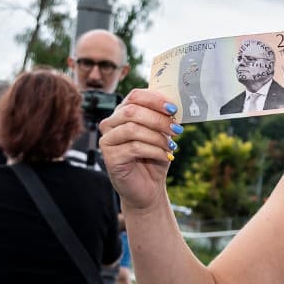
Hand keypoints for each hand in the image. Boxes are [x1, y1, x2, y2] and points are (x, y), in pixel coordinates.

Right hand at [98, 89, 182, 210]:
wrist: (149, 187)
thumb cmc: (155, 158)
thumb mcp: (162, 135)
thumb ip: (164, 119)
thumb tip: (174, 107)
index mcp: (123, 113)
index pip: (135, 96)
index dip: (154, 99)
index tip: (173, 108)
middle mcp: (111, 124)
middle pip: (132, 111)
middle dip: (158, 119)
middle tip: (176, 129)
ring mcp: (107, 140)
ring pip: (132, 129)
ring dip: (157, 137)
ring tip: (171, 146)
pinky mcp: (109, 156)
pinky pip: (134, 148)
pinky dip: (154, 151)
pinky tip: (165, 156)